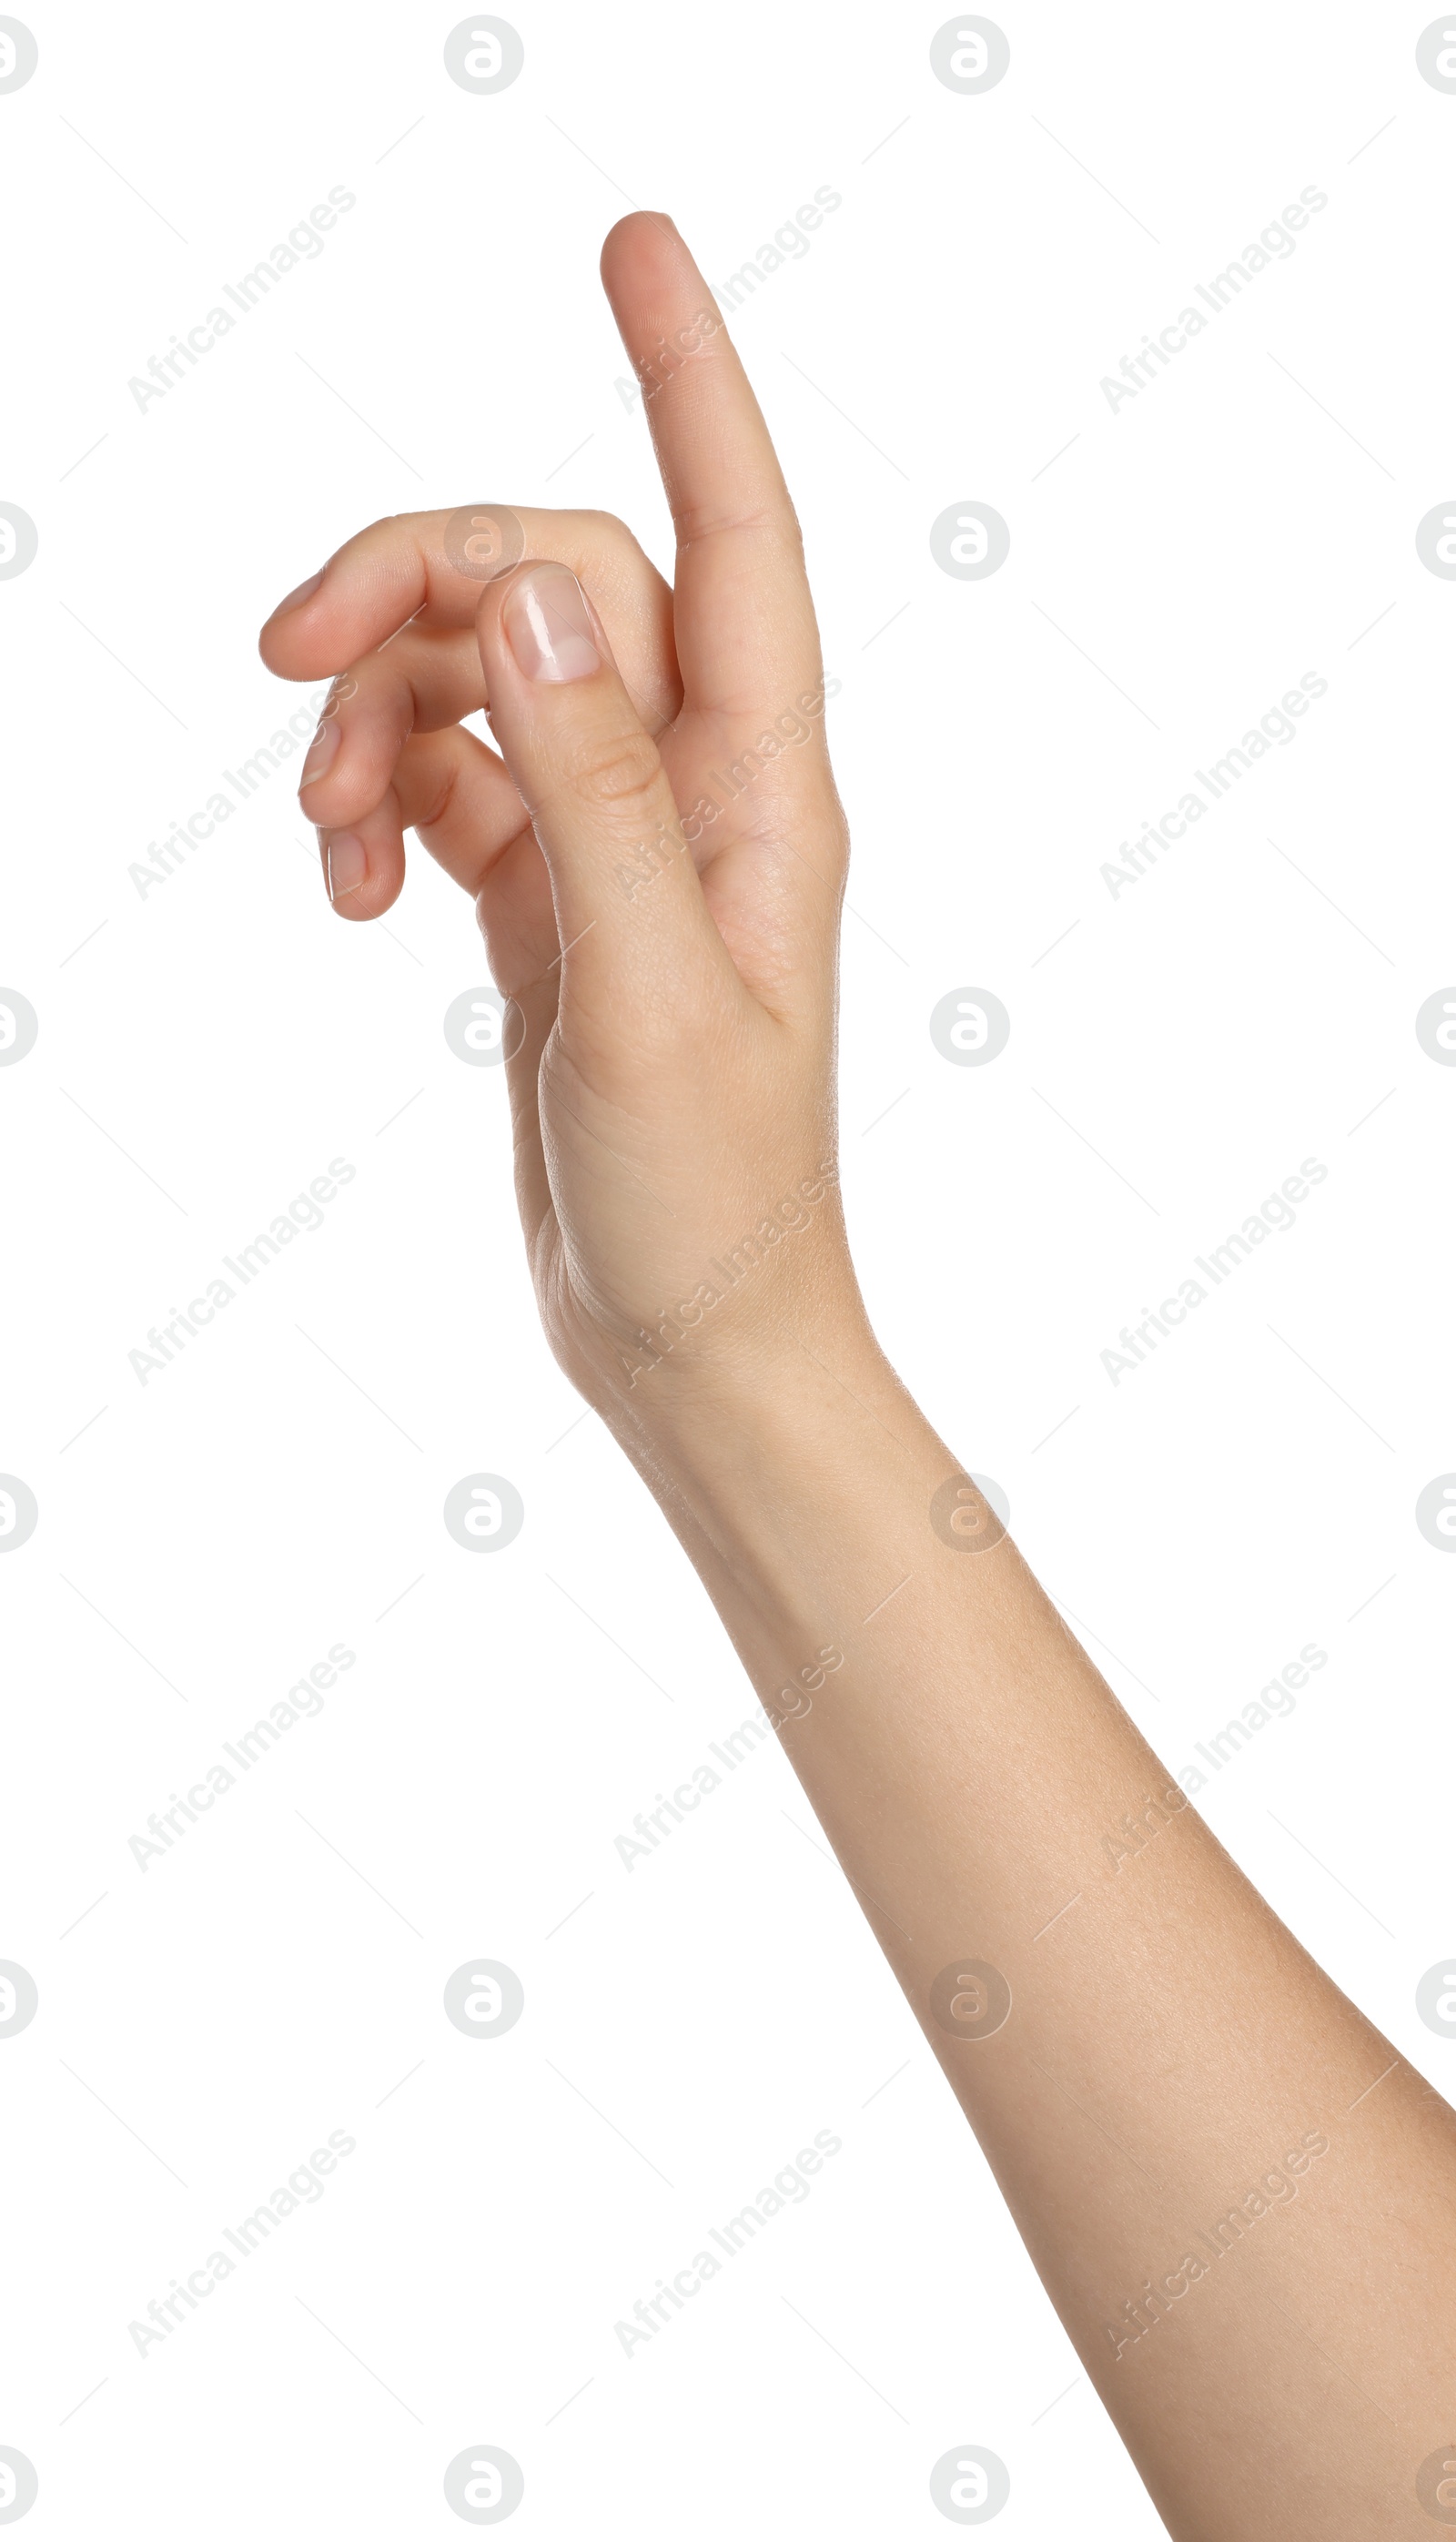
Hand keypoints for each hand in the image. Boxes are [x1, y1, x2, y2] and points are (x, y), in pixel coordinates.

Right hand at [259, 214, 862, 1420]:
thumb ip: (602, 799)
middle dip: (413, 585)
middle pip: (552, 581)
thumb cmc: (714, 1203)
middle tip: (282, 659)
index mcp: (763, 792)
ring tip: (328, 841)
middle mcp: (698, 784)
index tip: (633, 241)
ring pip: (481, 675)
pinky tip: (351, 888)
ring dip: (376, 716)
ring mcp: (618, 833)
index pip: (732, 534)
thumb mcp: (657, 1005)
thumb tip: (545, 596)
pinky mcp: (551, 892)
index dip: (691, 378)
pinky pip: (449, 776)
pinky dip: (380, 799)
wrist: (691, 1336)